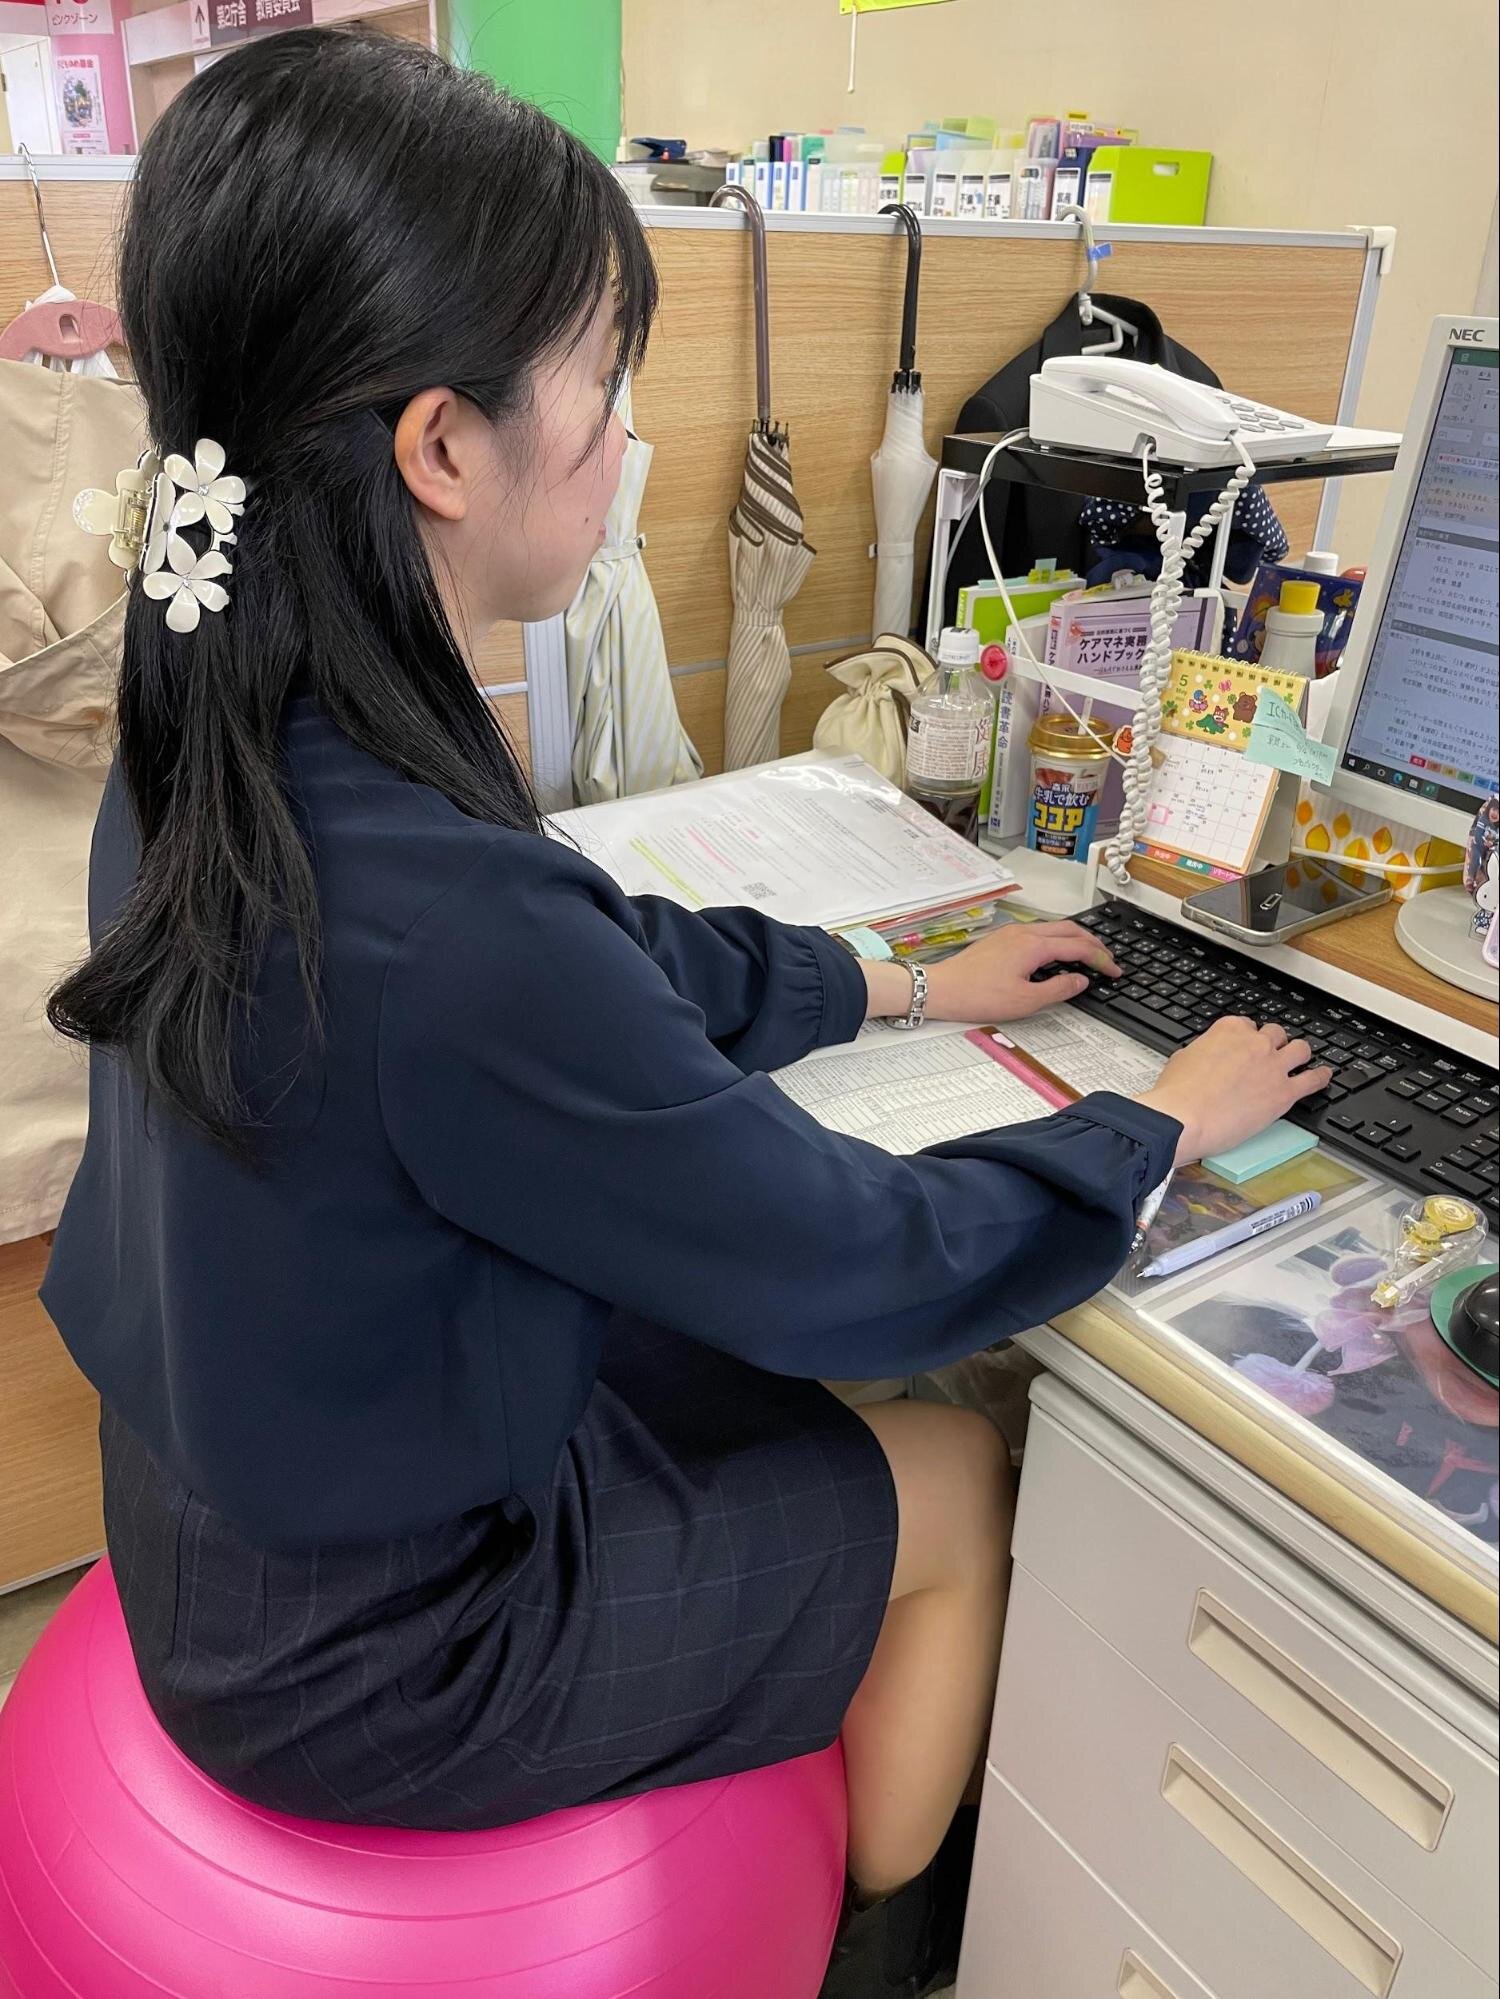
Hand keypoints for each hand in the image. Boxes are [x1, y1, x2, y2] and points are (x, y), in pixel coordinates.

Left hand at [922, 921, 1118, 1022]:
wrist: (941, 989)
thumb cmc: (977, 995)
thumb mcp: (1025, 1001)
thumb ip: (1058, 989)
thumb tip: (1080, 980)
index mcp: (1033, 945)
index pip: (1079, 947)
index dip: (1101, 958)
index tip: (1115, 970)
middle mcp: (1024, 933)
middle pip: (1070, 930)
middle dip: (1093, 942)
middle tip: (1108, 958)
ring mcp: (1011, 933)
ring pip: (1054, 928)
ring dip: (1075, 939)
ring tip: (1088, 955)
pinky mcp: (1002, 939)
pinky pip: (1039, 932)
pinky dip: (1057, 940)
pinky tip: (1057, 954)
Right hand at [1136, 1017, 1332, 1166]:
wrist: (1182, 1119)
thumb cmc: (1177, 1094)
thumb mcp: (1181, 1059)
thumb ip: (1202, 1052)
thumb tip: (1204, 1057)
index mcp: (1228, 1030)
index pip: (1247, 1025)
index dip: (1248, 1037)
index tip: (1246, 1047)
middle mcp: (1255, 1043)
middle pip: (1276, 1034)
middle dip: (1273, 1044)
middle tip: (1270, 1055)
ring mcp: (1273, 1066)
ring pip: (1300, 1049)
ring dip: (1299, 1054)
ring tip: (1300, 1061)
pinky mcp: (1284, 1093)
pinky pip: (1313, 1079)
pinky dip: (1320, 1077)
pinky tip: (1323, 1077)